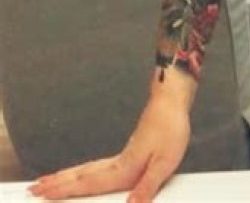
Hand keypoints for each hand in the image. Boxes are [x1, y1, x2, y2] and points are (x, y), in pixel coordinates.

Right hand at [28, 93, 190, 201]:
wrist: (171, 101)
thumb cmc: (170, 128)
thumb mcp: (165, 162)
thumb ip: (147, 186)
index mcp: (123, 168)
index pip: (88, 183)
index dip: (65, 190)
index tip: (43, 193)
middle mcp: (118, 162)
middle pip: (81, 175)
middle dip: (58, 183)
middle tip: (34, 188)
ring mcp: (122, 155)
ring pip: (87, 169)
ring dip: (67, 177)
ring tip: (49, 181)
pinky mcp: (128, 151)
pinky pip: (98, 167)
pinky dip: (83, 172)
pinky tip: (83, 175)